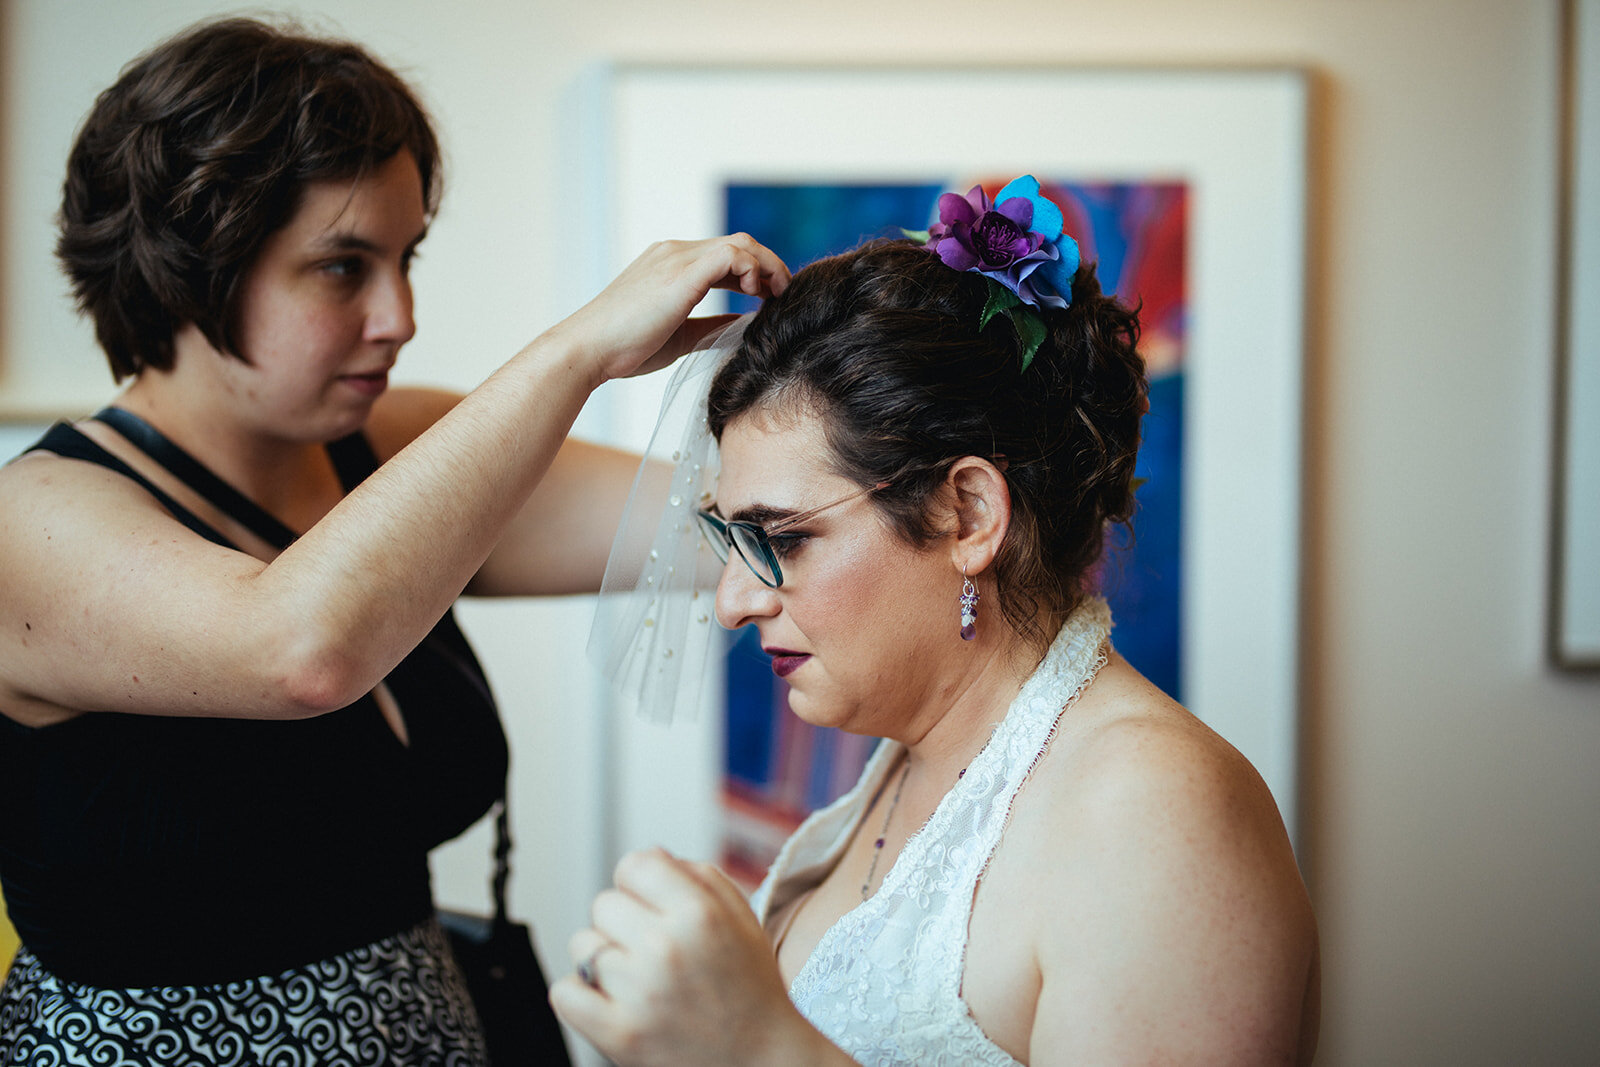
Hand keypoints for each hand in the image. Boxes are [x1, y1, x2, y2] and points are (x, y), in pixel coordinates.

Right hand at [542, 234, 789, 385]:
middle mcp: (674, 253)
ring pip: (739, 244)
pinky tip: (756, 295)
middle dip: (768, 266)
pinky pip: (731, 255)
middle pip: (737, 243)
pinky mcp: (680, 272)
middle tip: (783, 293)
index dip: (753, 272)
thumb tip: (740, 328)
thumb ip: (708, 326)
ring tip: (775, 294)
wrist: (589, 349)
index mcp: (670, 264)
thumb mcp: (677, 334)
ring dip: (766, 266)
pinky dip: (752, 270)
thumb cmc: (624, 348)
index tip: (769, 297)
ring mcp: (676, 258)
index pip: (724, 255)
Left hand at [550, 847, 829, 1066]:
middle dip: (623, 924)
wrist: (763, 1063)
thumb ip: (699, 876)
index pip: (633, 864)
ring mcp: (639, 992)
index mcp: (699, 913)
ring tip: (638, 981)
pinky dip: (580, 996)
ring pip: (582, 946)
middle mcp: (666, 947)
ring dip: (603, 961)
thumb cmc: (751, 991)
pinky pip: (564, 992)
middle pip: (603, 903)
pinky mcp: (619, 1034)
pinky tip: (611, 1002)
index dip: (639, 884)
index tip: (651, 906)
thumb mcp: (743, 919)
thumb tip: (650, 855)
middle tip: (651, 952)